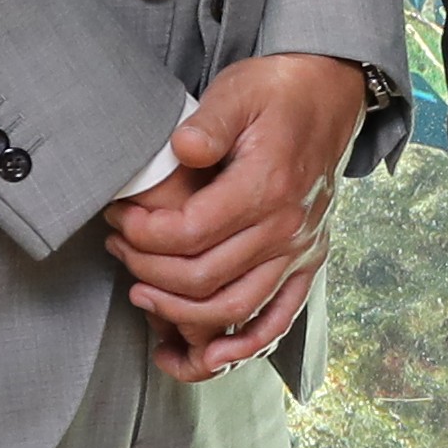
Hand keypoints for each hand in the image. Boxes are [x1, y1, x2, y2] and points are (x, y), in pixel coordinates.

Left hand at [102, 52, 368, 382]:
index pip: (189, 233)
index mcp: (268, 186)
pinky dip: (244, 345)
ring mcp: (301, 249)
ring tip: (142, 294)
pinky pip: (280, 318)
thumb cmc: (277, 92)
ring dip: (180, 313)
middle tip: (117, 248)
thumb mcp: (237, 91)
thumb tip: (181, 149)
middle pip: (203, 277)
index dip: (142, 234)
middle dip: (147, 270)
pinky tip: (209, 355)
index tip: (117, 218)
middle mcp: (288, 227)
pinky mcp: (309, 260)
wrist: (329, 95)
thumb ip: (208, 124)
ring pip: (234, 308)